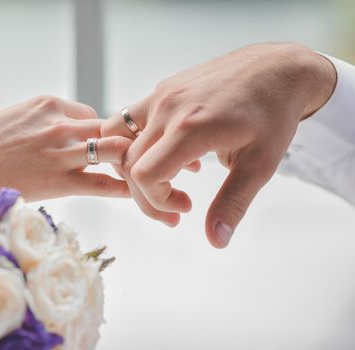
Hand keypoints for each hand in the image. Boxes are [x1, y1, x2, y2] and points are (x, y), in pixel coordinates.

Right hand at [0, 95, 130, 199]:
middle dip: (118, 142)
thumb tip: (55, 134)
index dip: (97, 131)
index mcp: (49, 104)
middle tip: (125, 158)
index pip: (90, 114)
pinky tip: (131, 192)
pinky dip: (119, 187)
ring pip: (111, 150)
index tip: (98, 144)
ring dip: (124, 161)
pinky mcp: (59, 181)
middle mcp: (60, 125)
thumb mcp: (14, 118)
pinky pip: (100, 183)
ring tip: (132, 172)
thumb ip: (41, 123)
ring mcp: (62, 152)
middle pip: (107, 128)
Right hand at [101, 43, 335, 247]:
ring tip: (163, 180)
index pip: (144, 175)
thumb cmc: (273, 115)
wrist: (277, 68)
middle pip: (128, 162)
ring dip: (132, 166)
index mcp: (190, 128)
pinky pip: (132, 120)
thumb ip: (233, 203)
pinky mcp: (163, 90)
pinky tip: (174, 155)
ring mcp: (162, 95)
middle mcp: (167, 108)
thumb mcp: (260, 165)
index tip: (186, 208)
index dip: (156, 202)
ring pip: (119, 138)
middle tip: (177, 208)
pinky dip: (139, 144)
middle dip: (146, 195)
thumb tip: (216, 241)